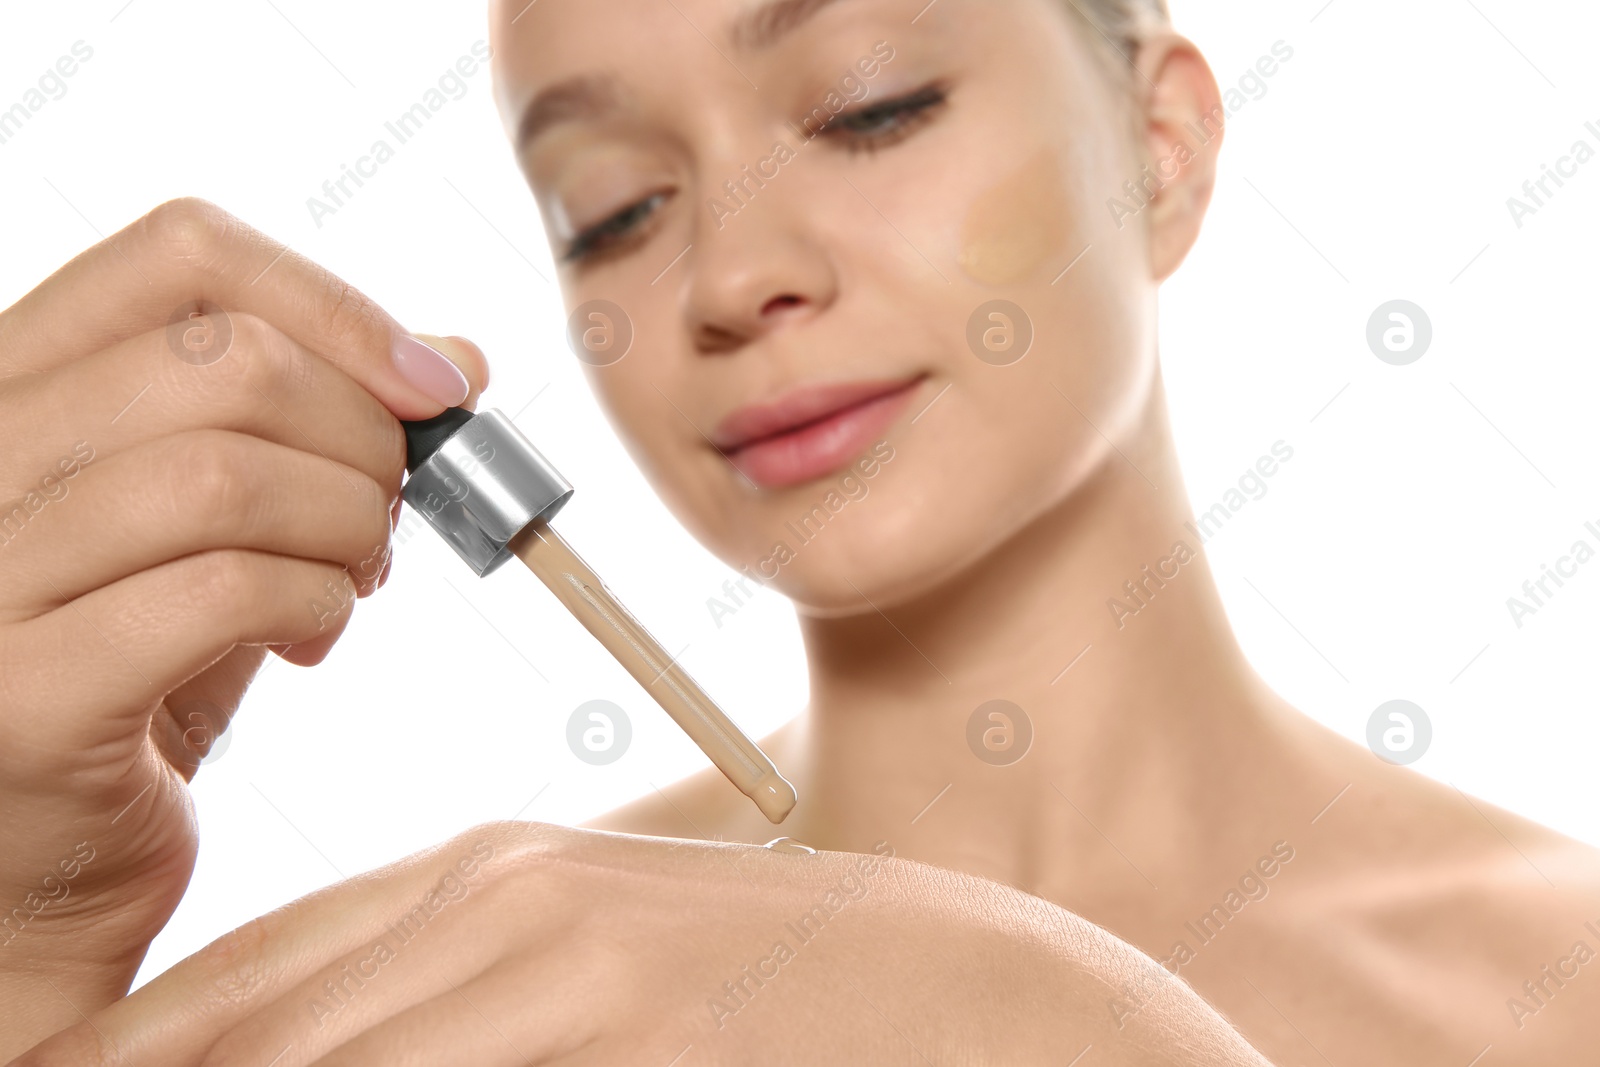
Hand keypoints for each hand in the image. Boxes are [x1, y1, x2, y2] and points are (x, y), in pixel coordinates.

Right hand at [0, 197, 487, 1055]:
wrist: (36, 878)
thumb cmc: (133, 688)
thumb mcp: (223, 534)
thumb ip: (317, 438)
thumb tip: (455, 359)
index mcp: (12, 392)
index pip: (177, 255)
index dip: (333, 303)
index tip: (433, 387)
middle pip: (224, 360)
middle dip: (362, 436)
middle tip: (385, 518)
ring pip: (225, 473)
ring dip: (344, 525)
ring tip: (349, 579)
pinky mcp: (20, 694)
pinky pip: (221, 590)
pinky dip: (314, 603)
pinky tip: (312, 638)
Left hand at [13, 823, 1273, 1065]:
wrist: (982, 994)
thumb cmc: (791, 991)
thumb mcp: (612, 966)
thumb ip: (468, 995)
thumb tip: (326, 1032)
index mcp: (489, 878)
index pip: (241, 990)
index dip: (137, 1058)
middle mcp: (502, 904)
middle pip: (247, 1036)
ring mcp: (562, 965)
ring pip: (322, 1056)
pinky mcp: (632, 1018)